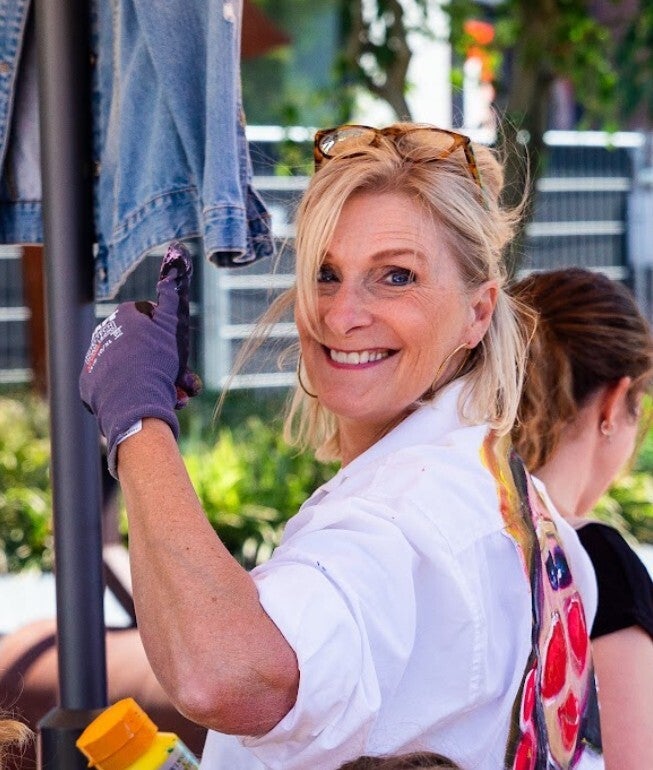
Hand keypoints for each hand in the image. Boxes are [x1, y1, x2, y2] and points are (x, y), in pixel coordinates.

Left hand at [80, 241, 202, 477]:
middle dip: (168, 366)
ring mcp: (95, 361)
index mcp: (122, 317)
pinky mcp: (90, 385)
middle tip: (182, 382)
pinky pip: (119, 388)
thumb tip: (178, 251)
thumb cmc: (156, 361)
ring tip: (174, 396)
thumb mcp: (172, 323)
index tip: (177, 354)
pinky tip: (150, 400)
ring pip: (135, 370)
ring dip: (159, 382)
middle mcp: (105, 334)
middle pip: (145, 350)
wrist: (134, 403)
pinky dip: (136, 393)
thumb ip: (174, 289)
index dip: (169, 339)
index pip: (153, 323)